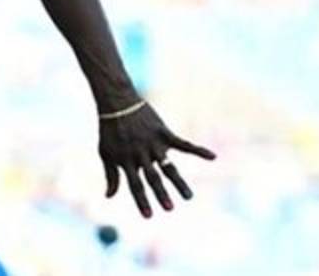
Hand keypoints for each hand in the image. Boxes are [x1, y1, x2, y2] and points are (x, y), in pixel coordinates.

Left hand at [98, 102, 214, 217]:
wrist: (117, 101)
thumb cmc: (110, 129)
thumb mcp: (106, 152)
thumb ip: (111, 175)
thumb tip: (109, 196)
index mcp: (126, 160)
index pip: (135, 185)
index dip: (142, 201)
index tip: (149, 216)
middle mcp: (140, 154)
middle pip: (152, 178)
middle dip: (161, 194)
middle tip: (169, 208)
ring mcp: (153, 144)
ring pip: (168, 166)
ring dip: (178, 182)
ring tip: (188, 197)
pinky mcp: (163, 133)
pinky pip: (184, 144)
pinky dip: (199, 150)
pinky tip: (213, 157)